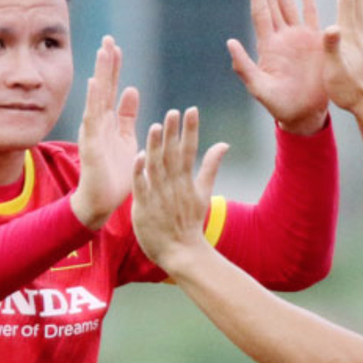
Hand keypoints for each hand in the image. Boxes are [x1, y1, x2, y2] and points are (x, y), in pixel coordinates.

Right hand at [71, 36, 139, 229]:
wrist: (102, 201)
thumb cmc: (115, 172)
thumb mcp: (127, 138)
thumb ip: (127, 115)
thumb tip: (132, 90)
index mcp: (108, 121)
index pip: (111, 89)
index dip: (114, 68)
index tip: (115, 46)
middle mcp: (98, 122)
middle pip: (103, 87)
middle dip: (106, 63)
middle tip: (108, 39)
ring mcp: (93, 132)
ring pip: (97, 97)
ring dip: (101, 75)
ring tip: (103, 52)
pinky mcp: (91, 145)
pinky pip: (92, 119)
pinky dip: (94, 101)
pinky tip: (94, 83)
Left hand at [131, 107, 228, 273]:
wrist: (181, 252)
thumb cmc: (190, 222)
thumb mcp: (203, 193)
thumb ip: (211, 167)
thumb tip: (224, 144)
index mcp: (187, 181)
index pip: (189, 150)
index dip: (190, 130)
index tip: (191, 110)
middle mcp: (173, 186)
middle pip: (172, 155)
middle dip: (173, 133)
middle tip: (173, 112)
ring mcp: (159, 196)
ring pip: (156, 167)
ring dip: (156, 148)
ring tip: (155, 127)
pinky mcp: (144, 207)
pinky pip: (141, 187)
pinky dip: (140, 173)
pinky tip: (138, 156)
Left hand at [227, 0, 328, 134]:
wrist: (304, 114)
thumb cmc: (280, 106)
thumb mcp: (259, 89)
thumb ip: (244, 67)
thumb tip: (230, 43)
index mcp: (268, 46)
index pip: (261, 12)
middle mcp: (282, 37)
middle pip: (271, 2)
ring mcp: (298, 38)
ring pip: (288, 4)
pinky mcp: (315, 41)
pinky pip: (311, 13)